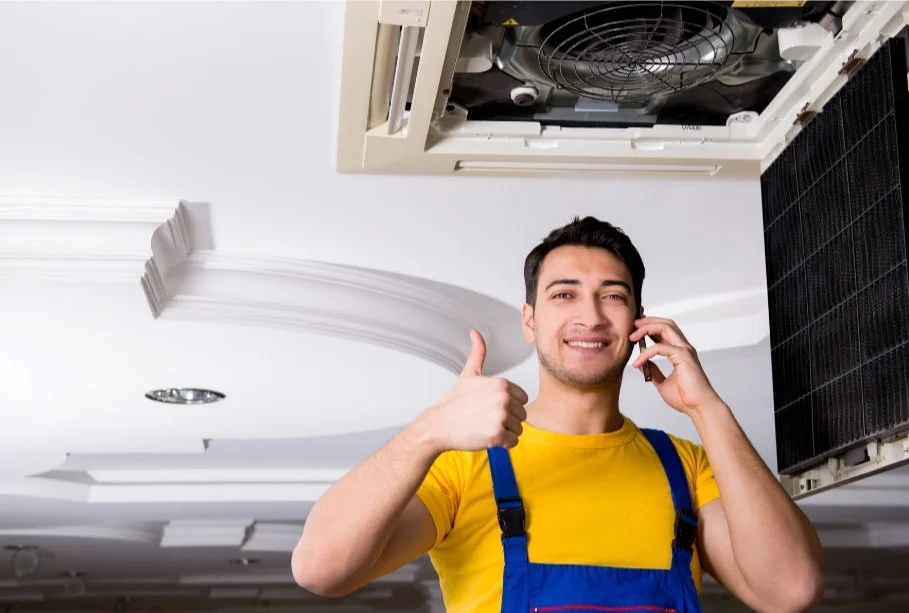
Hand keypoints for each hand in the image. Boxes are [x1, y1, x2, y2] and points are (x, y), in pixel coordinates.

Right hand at [420, 330, 527, 451]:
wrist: (439, 425)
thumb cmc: (454, 402)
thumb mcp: (468, 374)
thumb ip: (478, 354)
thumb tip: (475, 334)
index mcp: (501, 384)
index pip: (522, 399)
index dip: (508, 404)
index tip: (491, 406)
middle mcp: (503, 399)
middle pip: (522, 414)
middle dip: (507, 419)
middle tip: (486, 418)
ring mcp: (500, 417)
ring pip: (518, 429)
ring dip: (505, 431)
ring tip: (485, 426)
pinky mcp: (497, 435)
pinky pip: (513, 442)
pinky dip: (502, 443)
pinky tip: (487, 436)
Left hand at [630, 317, 720, 414]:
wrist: (699, 408)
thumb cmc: (685, 398)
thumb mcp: (662, 383)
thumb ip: (654, 371)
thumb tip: (641, 364)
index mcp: (679, 352)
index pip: (665, 331)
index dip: (649, 327)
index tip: (634, 332)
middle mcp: (683, 348)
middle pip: (666, 323)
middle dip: (647, 321)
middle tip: (632, 325)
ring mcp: (684, 350)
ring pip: (665, 327)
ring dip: (646, 328)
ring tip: (632, 336)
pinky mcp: (683, 356)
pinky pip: (660, 347)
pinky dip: (646, 352)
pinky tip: (638, 361)